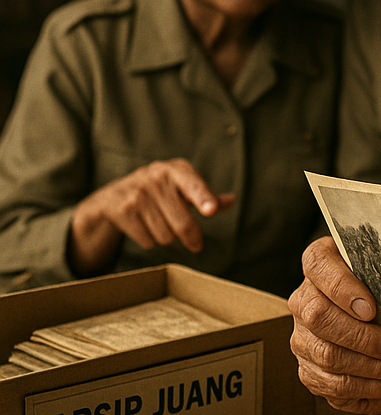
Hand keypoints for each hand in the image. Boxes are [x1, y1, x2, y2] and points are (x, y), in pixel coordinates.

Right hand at [69, 158, 233, 274]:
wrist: (114, 195)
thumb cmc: (160, 190)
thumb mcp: (183, 185)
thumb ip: (207, 195)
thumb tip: (231, 200)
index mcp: (177, 170)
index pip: (194, 185)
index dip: (204, 198)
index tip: (211, 210)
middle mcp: (156, 178)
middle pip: (183, 223)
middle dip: (191, 237)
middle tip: (196, 244)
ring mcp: (137, 194)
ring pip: (166, 236)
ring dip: (167, 237)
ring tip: (160, 224)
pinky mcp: (121, 211)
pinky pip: (148, 241)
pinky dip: (150, 240)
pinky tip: (144, 226)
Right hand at [288, 236, 380, 414]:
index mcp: (322, 264)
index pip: (318, 264)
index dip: (341, 287)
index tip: (371, 309)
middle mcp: (305, 300)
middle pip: (319, 317)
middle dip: (365, 337)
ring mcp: (303, 337)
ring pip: (328, 355)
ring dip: (375, 367)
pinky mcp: (309, 370)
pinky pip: (335, 384)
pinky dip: (370, 387)